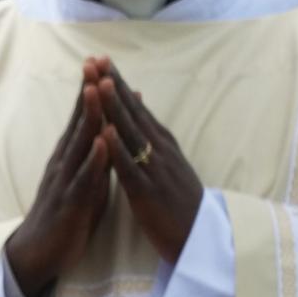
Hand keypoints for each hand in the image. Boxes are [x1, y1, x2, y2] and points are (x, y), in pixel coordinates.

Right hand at [3, 60, 112, 296]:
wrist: (39, 254)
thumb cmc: (66, 218)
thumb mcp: (87, 183)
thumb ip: (98, 160)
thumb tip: (112, 136)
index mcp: (70, 158)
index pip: (82, 119)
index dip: (92, 92)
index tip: (101, 64)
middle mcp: (64, 162)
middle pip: (78, 122)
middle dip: (88, 92)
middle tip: (95, 62)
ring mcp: (65, 180)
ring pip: (79, 144)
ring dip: (89, 116)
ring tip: (97, 89)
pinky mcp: (70, 202)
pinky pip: (84, 177)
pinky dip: (95, 158)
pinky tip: (104, 141)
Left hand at [96, 60, 201, 262]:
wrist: (200, 237)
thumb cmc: (180, 202)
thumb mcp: (168, 164)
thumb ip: (154, 141)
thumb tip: (141, 117)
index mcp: (162, 143)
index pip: (136, 107)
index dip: (118, 84)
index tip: (102, 61)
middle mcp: (160, 149)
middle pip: (133, 112)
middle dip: (113, 85)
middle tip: (97, 59)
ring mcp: (154, 169)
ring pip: (131, 133)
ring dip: (115, 107)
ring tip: (100, 83)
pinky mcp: (147, 192)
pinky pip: (130, 167)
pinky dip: (118, 149)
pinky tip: (106, 132)